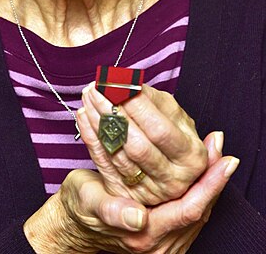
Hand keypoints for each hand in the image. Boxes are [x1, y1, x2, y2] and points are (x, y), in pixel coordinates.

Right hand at [23, 148, 238, 253]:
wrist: (71, 223)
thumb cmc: (80, 208)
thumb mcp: (90, 203)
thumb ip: (113, 212)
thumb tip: (137, 218)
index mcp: (143, 236)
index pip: (190, 209)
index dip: (209, 184)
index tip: (225, 160)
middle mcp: (158, 243)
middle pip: (198, 207)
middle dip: (210, 176)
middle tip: (220, 145)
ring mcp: (162, 239)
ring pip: (195, 205)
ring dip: (206, 177)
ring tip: (215, 148)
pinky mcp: (162, 230)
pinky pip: (187, 205)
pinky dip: (197, 183)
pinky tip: (202, 164)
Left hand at [78, 83, 209, 204]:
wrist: (164, 166)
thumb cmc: (170, 133)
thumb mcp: (173, 116)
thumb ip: (155, 100)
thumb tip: (130, 84)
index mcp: (191, 157)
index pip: (159, 130)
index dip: (137, 107)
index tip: (119, 85)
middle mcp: (173, 179)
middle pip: (137, 145)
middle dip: (114, 113)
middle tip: (97, 88)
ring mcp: (148, 191)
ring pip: (118, 153)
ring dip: (99, 121)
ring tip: (89, 96)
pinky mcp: (124, 192)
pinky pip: (103, 162)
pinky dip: (91, 136)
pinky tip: (84, 114)